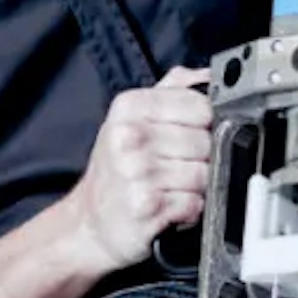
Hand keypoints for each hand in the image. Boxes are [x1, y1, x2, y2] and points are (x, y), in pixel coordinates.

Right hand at [67, 67, 211, 274]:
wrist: (89, 222)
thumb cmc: (115, 170)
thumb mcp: (132, 119)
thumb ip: (172, 90)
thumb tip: (208, 75)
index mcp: (129, 107)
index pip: (200, 105)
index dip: (206, 124)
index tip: (192, 134)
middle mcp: (130, 136)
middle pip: (206, 141)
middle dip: (201, 158)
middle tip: (178, 166)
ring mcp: (137, 171)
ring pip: (204, 173)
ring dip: (197, 187)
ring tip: (173, 187)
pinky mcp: (147, 206)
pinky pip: (195, 203)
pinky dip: (190, 210)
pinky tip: (170, 206)